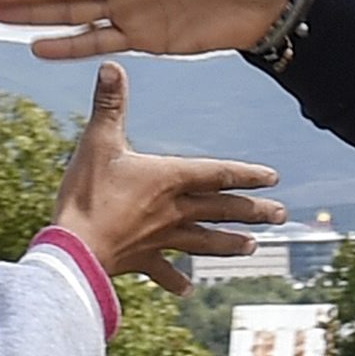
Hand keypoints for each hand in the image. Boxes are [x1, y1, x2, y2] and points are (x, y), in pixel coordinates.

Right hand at [49, 62, 284, 293]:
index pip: (218, 174)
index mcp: (169, 179)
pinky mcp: (141, 259)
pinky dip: (175, 280)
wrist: (74, 249)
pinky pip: (163, 271)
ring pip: (203, 241)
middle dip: (252, 211)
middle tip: (280, 215)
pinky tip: (187, 289)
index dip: (246, 174)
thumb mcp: (97, 142)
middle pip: (220, 209)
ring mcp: (159, 237)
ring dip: (228, 243)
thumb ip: (109, 104)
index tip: (272, 178)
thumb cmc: (87, 194)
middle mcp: (173, 210)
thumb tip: (112, 66)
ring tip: (252, 247)